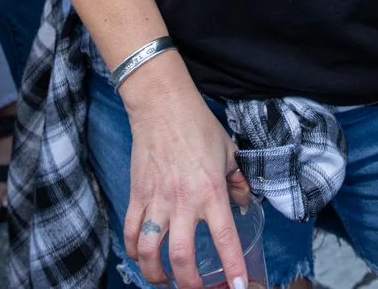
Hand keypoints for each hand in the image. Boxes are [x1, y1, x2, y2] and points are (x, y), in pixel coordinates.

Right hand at [120, 59, 253, 288]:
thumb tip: (246, 203)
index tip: (236, 287)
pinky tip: (141, 256)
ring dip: (155, 274)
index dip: (232, 267)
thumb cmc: (198, 126)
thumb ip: (239, 181)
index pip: (225, 239)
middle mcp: (183, 202)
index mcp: (211, 192)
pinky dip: (133, 250)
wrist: (162, 106)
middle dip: (189, 283)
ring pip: (150, 252)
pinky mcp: (136, 195)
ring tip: (164, 281)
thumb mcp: (230, 151)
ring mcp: (156, 201)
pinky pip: (131, 232)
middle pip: (182, 258)